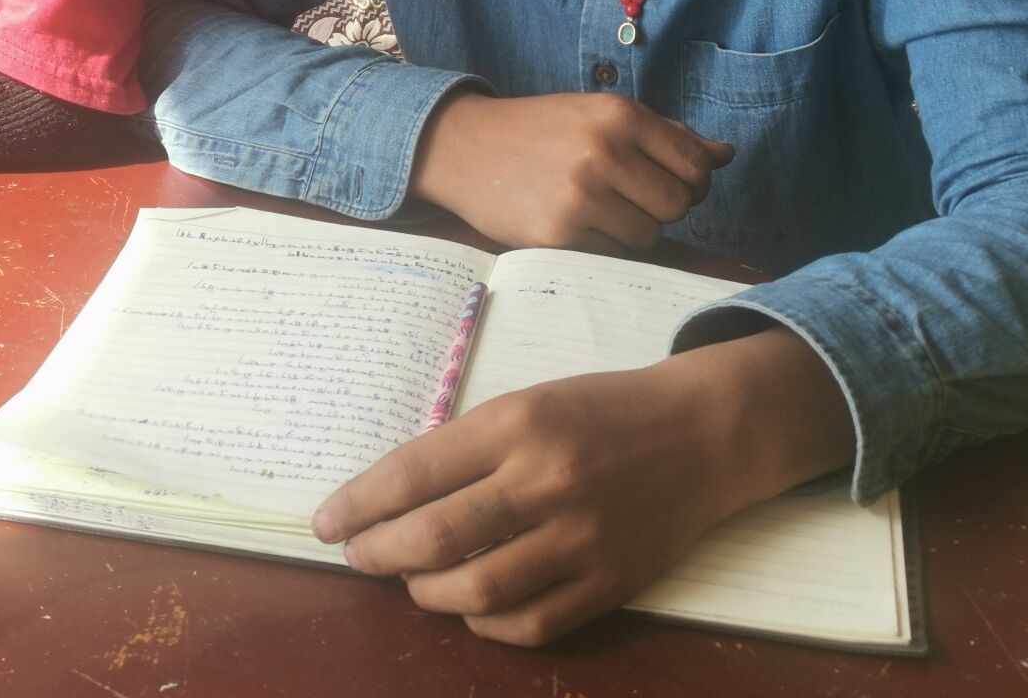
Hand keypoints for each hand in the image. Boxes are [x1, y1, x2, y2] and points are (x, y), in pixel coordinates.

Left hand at [310, 330, 854, 645]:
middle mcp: (547, 480)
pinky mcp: (613, 582)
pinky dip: (486, 624)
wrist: (701, 433)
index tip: (326, 523)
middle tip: (357, 556)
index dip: (358, 504)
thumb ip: (466, 448)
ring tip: (411, 581)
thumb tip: (392, 500)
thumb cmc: (600, 411)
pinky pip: (532, 624)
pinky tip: (469, 608)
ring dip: (427, 593)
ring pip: (478, 590)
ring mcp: (583, 538)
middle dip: (379, 553)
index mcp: (518, 423)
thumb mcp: (527, 402)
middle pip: (436, 536)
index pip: (414, 471)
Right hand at [410, 92, 733, 251]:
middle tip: (633, 198)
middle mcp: (603, 152)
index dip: (693, 180)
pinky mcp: (558, 233)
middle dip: (664, 207)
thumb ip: (663, 135)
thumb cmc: (541, 130)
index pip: (697, 164)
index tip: (669, 180)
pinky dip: (601, 243)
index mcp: (619, 115)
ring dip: (633, 229)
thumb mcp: (600, 115)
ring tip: (600, 210)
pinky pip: (612, 253)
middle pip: (679, 204)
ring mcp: (580, 195)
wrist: (464, 147)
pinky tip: (574, 222)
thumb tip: (725, 155)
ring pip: (649, 234)